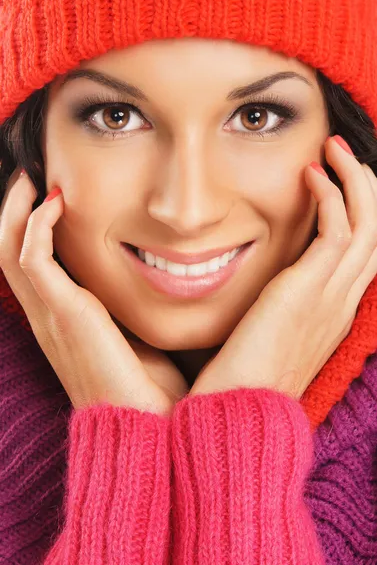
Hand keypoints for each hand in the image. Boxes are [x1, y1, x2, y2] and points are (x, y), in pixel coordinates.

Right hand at [0, 168, 187, 414]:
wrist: (145, 426)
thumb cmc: (144, 386)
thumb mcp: (131, 337)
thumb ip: (125, 310)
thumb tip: (149, 282)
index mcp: (60, 321)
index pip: (28, 266)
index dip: (29, 228)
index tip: (50, 196)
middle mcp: (46, 316)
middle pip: (7, 251)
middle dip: (15, 210)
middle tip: (32, 176)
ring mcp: (50, 315)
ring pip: (9, 249)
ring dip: (18, 210)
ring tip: (35, 180)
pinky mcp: (64, 313)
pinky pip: (32, 259)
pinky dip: (37, 226)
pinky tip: (57, 204)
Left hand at [189, 136, 376, 399]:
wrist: (236, 414)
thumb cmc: (242, 378)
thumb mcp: (270, 338)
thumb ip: (280, 308)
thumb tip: (269, 287)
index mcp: (334, 313)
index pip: (365, 253)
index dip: (361, 214)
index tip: (339, 184)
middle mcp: (343, 302)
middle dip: (367, 187)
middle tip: (341, 155)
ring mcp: (332, 296)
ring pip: (370, 223)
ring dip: (355, 179)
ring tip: (331, 150)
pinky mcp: (310, 289)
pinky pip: (339, 228)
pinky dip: (331, 194)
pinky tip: (309, 174)